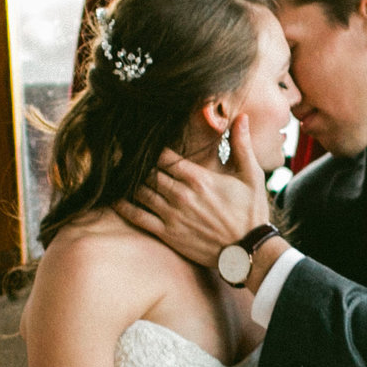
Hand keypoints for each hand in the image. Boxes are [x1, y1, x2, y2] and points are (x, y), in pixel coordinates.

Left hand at [120, 115, 272, 268]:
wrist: (249, 250)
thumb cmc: (251, 212)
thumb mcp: (252, 175)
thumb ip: (241, 145)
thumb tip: (242, 116)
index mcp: (198, 178)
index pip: (164, 156)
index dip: (152, 148)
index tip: (142, 141)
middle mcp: (181, 194)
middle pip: (149, 172)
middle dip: (136, 162)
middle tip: (122, 154)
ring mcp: (172, 215)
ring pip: (140, 191)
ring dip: (128, 181)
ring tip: (118, 172)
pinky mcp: (168, 234)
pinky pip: (138, 217)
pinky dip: (124, 207)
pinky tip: (114, 199)